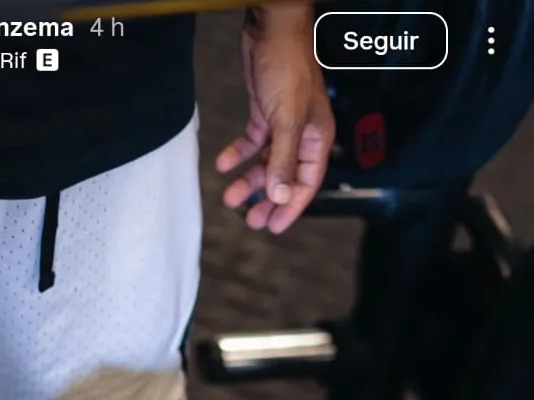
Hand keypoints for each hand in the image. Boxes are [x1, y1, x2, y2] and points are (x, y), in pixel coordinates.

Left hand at [217, 4, 334, 233]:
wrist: (272, 30)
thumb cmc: (288, 68)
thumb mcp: (287, 121)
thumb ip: (283, 160)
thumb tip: (281, 196)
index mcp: (316, 139)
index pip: (306, 183)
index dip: (290, 207)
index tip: (273, 227)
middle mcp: (302, 135)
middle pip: (284, 177)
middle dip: (267, 199)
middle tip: (250, 220)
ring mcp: (283, 125)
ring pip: (266, 162)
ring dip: (249, 180)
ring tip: (230, 197)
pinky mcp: (265, 113)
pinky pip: (251, 142)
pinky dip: (238, 154)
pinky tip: (224, 164)